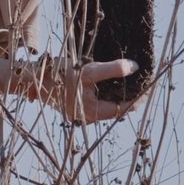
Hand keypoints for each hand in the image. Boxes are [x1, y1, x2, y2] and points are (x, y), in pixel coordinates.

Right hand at [16, 57, 140, 124]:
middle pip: (119, 109)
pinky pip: (101, 102)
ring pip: (110, 106)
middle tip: (145, 81)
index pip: (125, 108)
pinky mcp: (79, 107)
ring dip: (122, 95)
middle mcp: (90, 116)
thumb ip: (112, 70)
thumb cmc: (60, 75)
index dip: (140, 97)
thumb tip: (134, 67)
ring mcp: (84, 113)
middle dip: (133, 95)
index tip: (151, 84)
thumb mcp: (88, 70)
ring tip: (134, 81)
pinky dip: (110, 94)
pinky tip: (115, 82)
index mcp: (94, 111)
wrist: (32, 80)